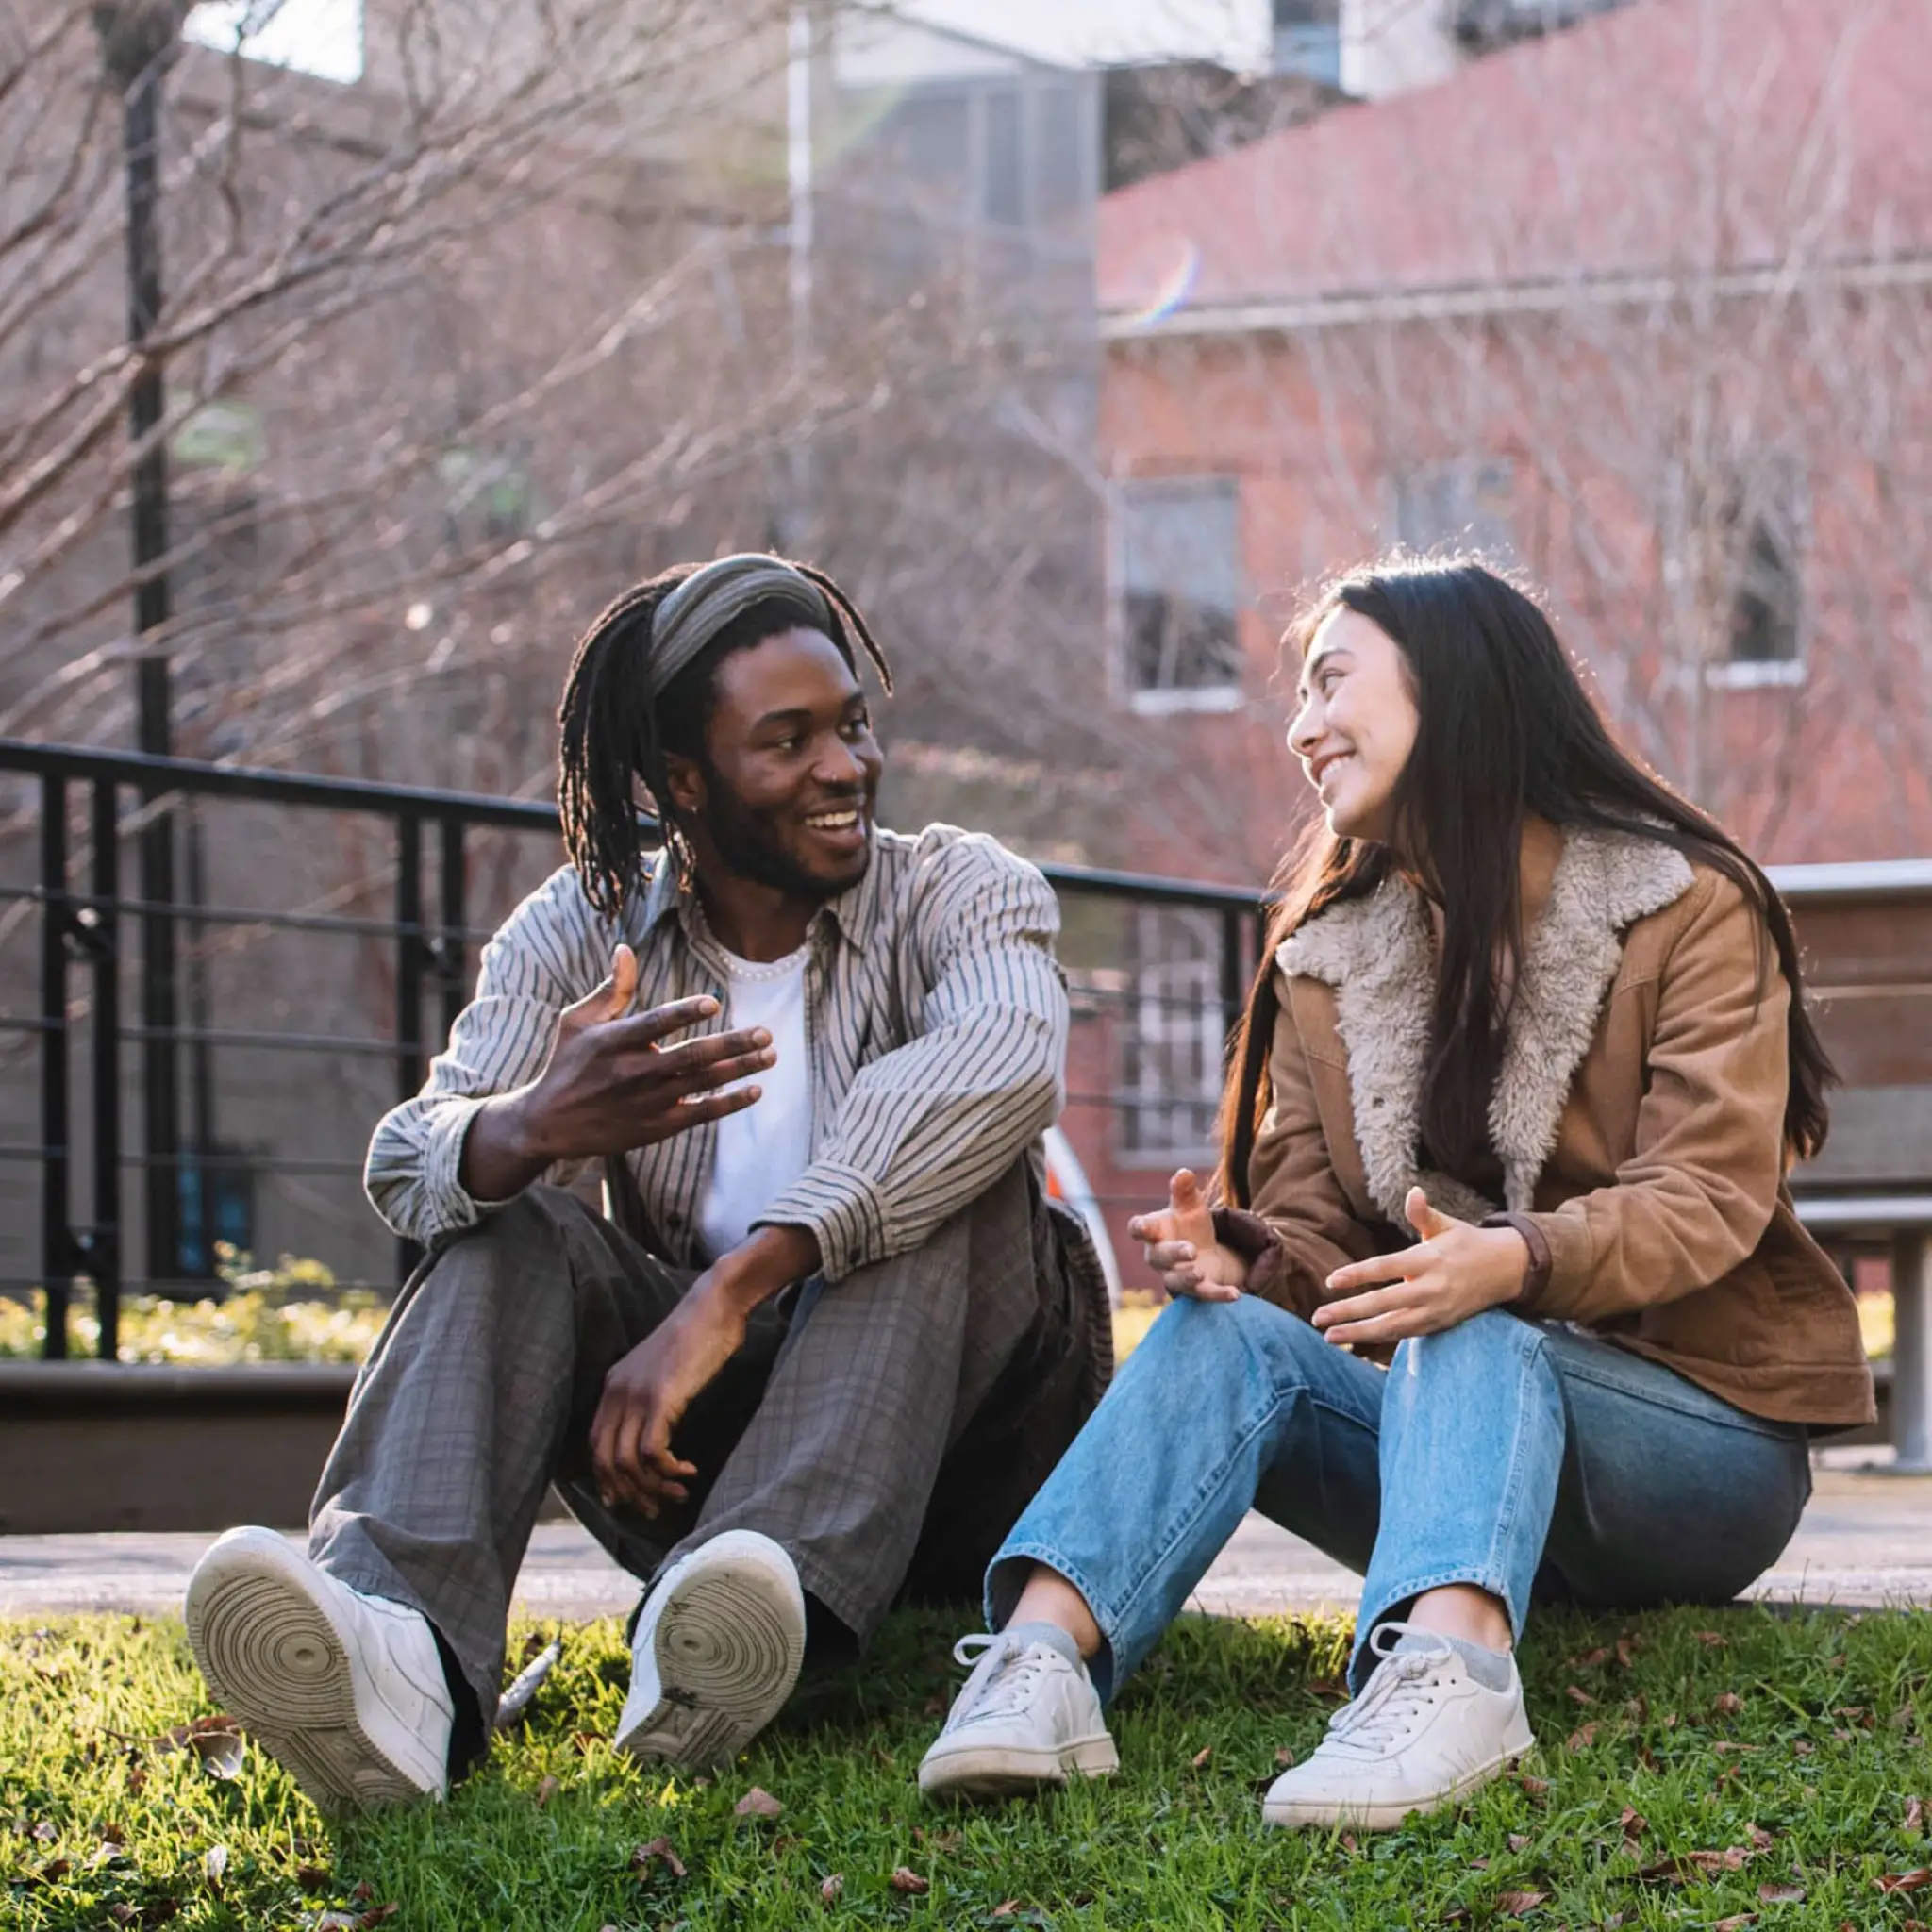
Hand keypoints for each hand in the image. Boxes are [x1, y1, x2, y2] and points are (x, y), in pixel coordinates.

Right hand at [521, 945, 776, 1162]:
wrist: (549, 1124)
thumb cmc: (567, 1063)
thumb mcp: (577, 1021)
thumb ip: (611, 989)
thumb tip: (625, 949)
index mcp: (613, 1041)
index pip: (655, 1023)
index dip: (684, 1013)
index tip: (714, 1003)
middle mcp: (633, 1072)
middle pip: (691, 1056)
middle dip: (731, 1044)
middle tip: (765, 1033)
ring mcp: (647, 1102)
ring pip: (702, 1083)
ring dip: (740, 1069)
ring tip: (769, 1055)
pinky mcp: (656, 1126)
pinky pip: (700, 1114)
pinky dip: (729, 1103)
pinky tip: (755, 1090)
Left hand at [589, 1275, 744, 1517]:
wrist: (715, 1304)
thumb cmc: (699, 1336)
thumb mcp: (663, 1369)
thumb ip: (650, 1397)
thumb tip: (655, 1434)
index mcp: (613, 1386)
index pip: (595, 1446)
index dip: (608, 1479)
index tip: (629, 1500)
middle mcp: (617, 1392)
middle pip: (606, 1461)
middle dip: (629, 1494)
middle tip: (655, 1510)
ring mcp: (637, 1394)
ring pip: (628, 1463)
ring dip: (653, 1488)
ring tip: (678, 1494)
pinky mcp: (662, 1398)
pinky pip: (653, 1452)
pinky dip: (669, 1472)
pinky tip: (688, 1472)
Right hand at [1127, 1168, 1247, 1302]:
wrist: (1204, 1251)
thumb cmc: (1188, 1223)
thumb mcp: (1190, 1204)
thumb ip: (1184, 1190)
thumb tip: (1184, 1173)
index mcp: (1154, 1231)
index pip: (1139, 1229)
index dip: (1139, 1228)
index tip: (1142, 1227)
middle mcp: (1160, 1256)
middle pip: (1159, 1257)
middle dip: (1173, 1253)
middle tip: (1189, 1250)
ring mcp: (1176, 1275)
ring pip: (1176, 1281)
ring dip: (1187, 1277)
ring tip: (1200, 1272)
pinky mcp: (1196, 1290)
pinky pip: (1204, 1295)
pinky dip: (1219, 1295)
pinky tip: (1235, 1293)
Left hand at [1312, 1187, 1528, 1348]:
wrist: (1506, 1270)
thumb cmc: (1466, 1243)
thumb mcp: (1446, 1225)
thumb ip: (1423, 1214)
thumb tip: (1413, 1191)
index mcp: (1429, 1259)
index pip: (1387, 1268)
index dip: (1358, 1274)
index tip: (1331, 1281)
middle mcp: (1432, 1288)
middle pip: (1384, 1303)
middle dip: (1350, 1312)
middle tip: (1318, 1318)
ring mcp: (1436, 1310)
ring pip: (1393, 1326)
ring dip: (1360, 1333)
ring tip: (1329, 1336)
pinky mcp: (1440, 1324)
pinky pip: (1405, 1335)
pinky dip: (1381, 1339)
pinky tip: (1355, 1340)